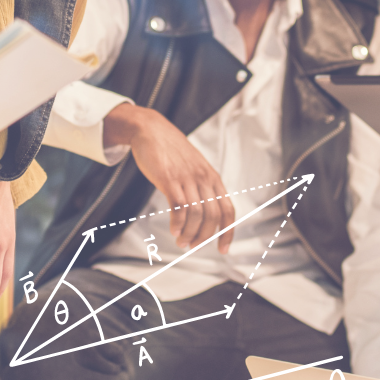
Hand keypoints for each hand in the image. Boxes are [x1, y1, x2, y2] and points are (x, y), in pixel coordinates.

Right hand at [104, 102, 233, 250]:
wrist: (151, 130)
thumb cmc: (171, 151)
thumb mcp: (194, 167)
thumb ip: (201, 187)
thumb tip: (204, 214)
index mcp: (212, 178)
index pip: (228, 210)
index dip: (228, 232)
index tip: (223, 249)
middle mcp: (203, 178)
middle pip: (213, 216)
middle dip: (204, 237)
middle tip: (193, 246)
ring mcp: (186, 178)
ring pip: (196, 214)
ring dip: (190, 233)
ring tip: (181, 242)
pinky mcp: (169, 179)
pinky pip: (179, 207)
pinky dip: (178, 223)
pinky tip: (174, 230)